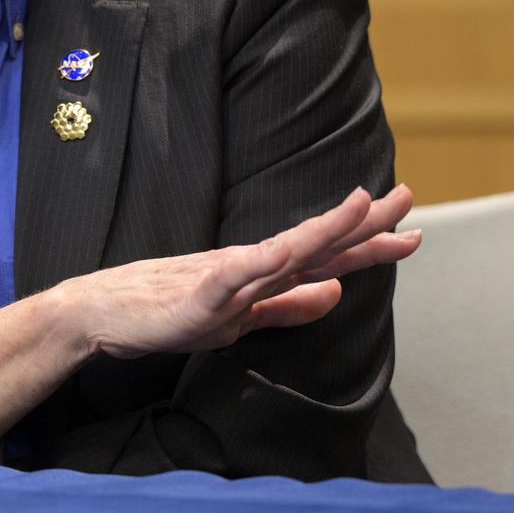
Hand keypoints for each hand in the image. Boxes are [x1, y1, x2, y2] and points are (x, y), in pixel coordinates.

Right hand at [64, 184, 419, 359]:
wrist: (102, 312)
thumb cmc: (166, 309)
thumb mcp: (241, 317)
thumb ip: (288, 306)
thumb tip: (338, 294)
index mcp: (263, 273)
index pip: (326, 258)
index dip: (368, 244)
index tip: (411, 230)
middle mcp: (251, 266)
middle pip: (317, 243)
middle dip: (363, 222)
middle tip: (406, 195)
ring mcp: (225, 277)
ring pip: (284, 250)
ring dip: (323, 227)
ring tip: (359, 204)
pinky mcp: (197, 294)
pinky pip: (233, 276)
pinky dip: (260, 261)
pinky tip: (284, 249)